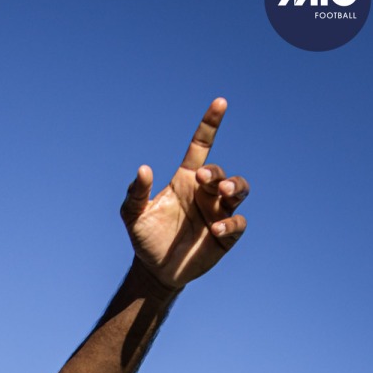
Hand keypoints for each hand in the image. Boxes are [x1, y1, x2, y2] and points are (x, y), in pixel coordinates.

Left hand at [121, 98, 248, 289]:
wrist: (155, 270)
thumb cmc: (145, 238)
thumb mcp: (133, 216)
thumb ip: (135, 193)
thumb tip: (143, 169)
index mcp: (186, 180)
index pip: (201, 146)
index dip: (210, 124)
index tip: (220, 103)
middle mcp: (205, 192)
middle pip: (221, 172)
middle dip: (216, 172)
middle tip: (204, 179)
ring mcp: (218, 212)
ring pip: (239, 190)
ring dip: (234, 187)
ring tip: (222, 193)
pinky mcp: (226, 234)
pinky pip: (238, 223)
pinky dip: (231, 223)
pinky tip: (216, 229)